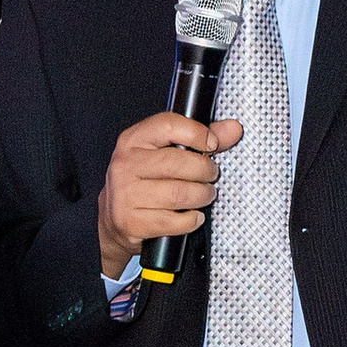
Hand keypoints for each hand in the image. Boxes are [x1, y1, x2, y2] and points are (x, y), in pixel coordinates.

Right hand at [98, 112, 243, 275]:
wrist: (113, 219)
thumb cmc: (144, 182)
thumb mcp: (165, 153)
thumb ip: (200, 138)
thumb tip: (233, 129)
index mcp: (134, 140)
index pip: (169, 125)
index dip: (197, 133)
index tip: (212, 144)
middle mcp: (125, 164)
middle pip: (178, 163)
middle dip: (204, 171)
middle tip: (211, 176)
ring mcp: (125, 194)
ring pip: (178, 194)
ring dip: (201, 196)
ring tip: (204, 195)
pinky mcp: (131, 221)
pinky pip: (174, 221)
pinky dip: (191, 220)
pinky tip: (192, 215)